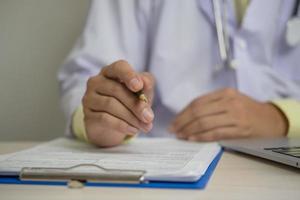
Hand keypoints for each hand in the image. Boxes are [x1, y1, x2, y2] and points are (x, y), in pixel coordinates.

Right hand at [82, 60, 154, 146]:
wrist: (114, 124)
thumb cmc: (129, 101)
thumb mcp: (142, 92)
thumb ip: (146, 84)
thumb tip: (145, 82)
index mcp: (111, 71)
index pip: (119, 67)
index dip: (129, 75)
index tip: (139, 87)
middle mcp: (97, 81)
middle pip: (116, 90)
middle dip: (136, 105)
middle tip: (149, 117)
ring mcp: (89, 97)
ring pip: (110, 105)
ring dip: (131, 117)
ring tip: (145, 126)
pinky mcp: (88, 114)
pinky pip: (105, 118)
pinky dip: (122, 125)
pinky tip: (133, 130)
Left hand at [169, 88, 287, 141]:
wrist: (271, 118)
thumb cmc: (246, 109)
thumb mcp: (230, 99)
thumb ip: (211, 104)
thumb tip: (187, 115)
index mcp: (224, 93)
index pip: (197, 102)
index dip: (183, 113)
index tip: (174, 121)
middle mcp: (229, 102)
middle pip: (198, 112)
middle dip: (182, 122)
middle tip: (173, 130)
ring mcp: (235, 115)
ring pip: (205, 123)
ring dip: (189, 131)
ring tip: (180, 136)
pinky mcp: (240, 129)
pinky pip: (216, 133)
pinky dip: (202, 137)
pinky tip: (193, 139)